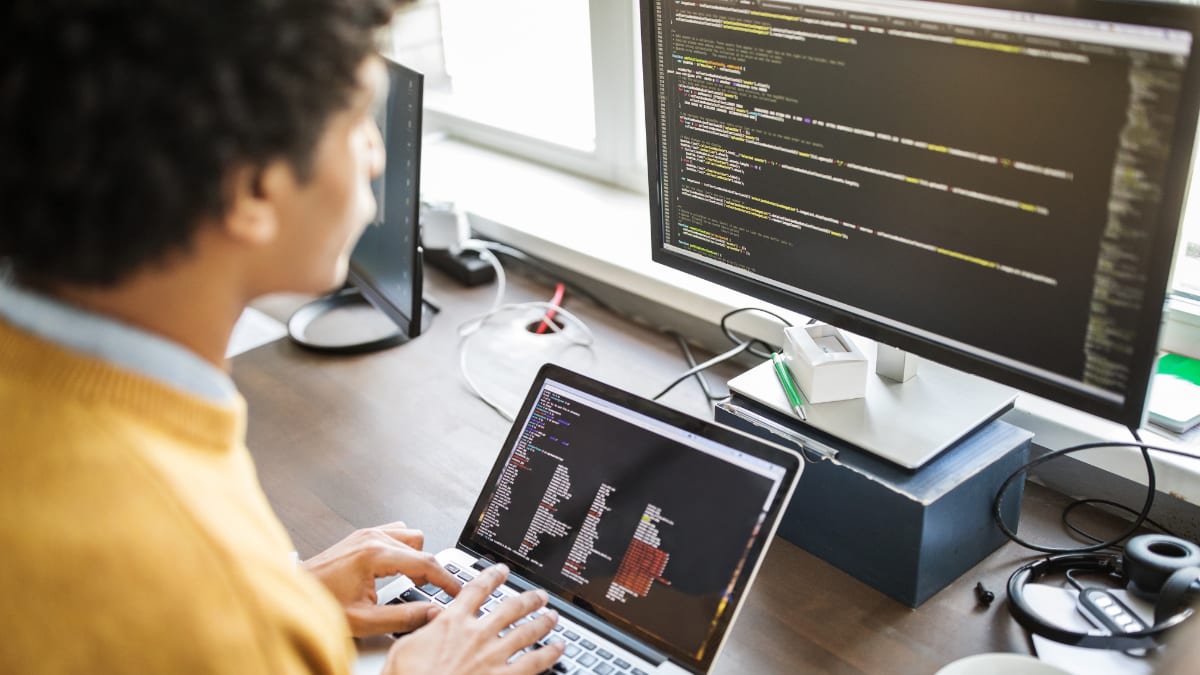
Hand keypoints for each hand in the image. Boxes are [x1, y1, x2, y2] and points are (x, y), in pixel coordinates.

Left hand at [301, 521, 461, 636]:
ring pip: (410, 536)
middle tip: (430, 593)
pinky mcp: (361, 536)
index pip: (425, 563)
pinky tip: (396, 568)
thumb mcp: (364, 620)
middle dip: (430, 572)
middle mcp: (372, 538)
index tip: (457, 592)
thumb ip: (403, 617)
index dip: (447, 580)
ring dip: (416, 557)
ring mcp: (366, 534)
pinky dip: (402, 549)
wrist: (291, 594)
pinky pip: (395, 533)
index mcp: (375, 554)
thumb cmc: (320, 603)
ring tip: (412, 580)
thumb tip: (432, 613)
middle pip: (421, 547)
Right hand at [382, 564, 564, 674]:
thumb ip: (421, 629)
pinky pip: (534, 662)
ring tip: (553, 616)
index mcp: (452, 623)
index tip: (501, 571)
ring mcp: (493, 656)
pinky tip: (559, 648)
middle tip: (539, 596)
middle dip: (528, 599)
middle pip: (510, 608)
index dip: (492, 577)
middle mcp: (477, 635)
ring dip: (543, 622)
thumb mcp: (403, 648)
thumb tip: (431, 617)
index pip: (476, 590)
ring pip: (527, 632)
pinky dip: (549, 654)